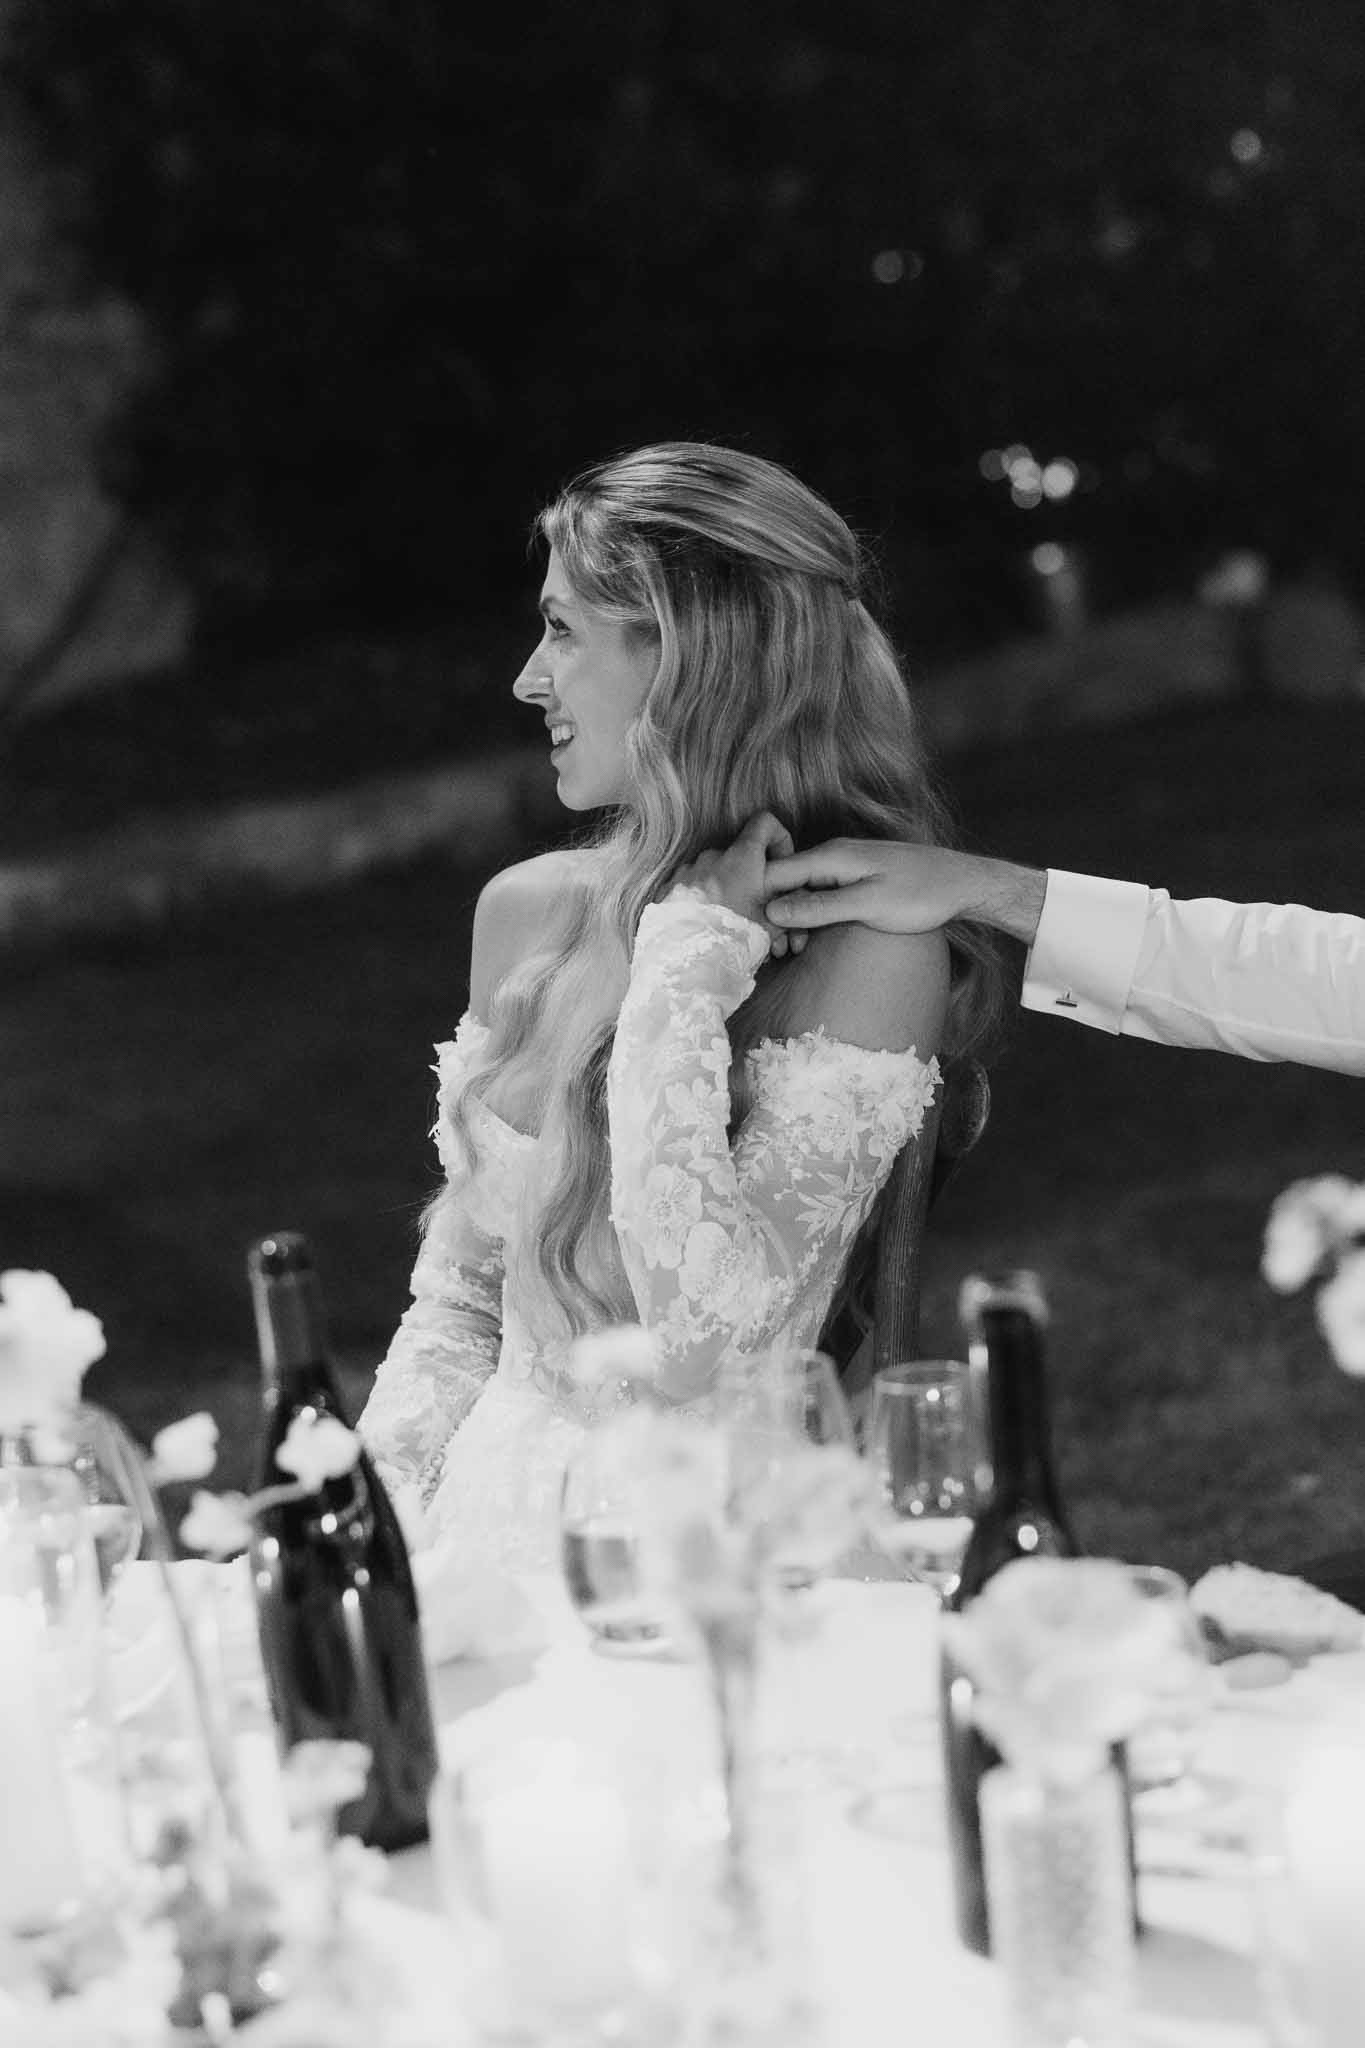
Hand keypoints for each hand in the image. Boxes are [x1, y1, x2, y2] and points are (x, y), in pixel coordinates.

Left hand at [672, 812, 808, 957]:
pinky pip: (694, 888)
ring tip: (733, 929)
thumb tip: (797, 895)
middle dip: (754, 882)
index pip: (765, 822)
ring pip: (717, 876)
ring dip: (729, 895)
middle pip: (741, 857)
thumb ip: (788, 901)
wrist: (687, 964)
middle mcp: (712, 857)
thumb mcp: (773, 922)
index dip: (779, 838)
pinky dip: (705, 902)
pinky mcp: (669, 889)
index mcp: (741, 858)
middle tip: (760, 915)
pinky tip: (709, 929)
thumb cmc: (733, 941)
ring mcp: (687, 872)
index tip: (781, 865)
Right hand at [765, 842, 1046, 942]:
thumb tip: (773, 910)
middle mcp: (832, 853)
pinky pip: (820, 892)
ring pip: (801, 889)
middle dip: (775, 915)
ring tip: (796, 951)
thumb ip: (820, 908)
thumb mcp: (868, 906)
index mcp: (831, 855)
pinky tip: (814, 938)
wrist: (963, 883)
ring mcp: (843, 863)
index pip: (773, 873)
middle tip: (783, 952)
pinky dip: (812, 914)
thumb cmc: (921, 895)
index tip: (766, 937)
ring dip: (794, 918)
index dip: (762, 905)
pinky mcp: (855, 875)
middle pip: (784, 881)